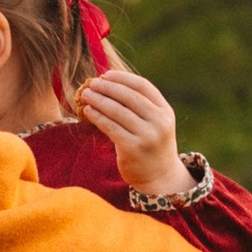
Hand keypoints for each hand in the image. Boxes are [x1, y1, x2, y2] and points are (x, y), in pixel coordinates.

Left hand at [76, 45, 193, 199]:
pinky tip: (88, 111)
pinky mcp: (133, 148)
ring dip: (99, 100)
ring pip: (118, 111)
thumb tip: (108, 84)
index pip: (143, 86)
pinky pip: (111, 127)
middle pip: (129, 97)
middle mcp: (159, 121)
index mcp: (165, 111)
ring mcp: (147, 135)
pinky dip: (98, 117)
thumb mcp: (154, 123)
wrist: (159, 177)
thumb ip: (140, 106)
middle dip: (108, 88)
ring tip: (86, 95)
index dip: (123, 78)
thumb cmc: (151, 145)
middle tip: (92, 83)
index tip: (106, 74)